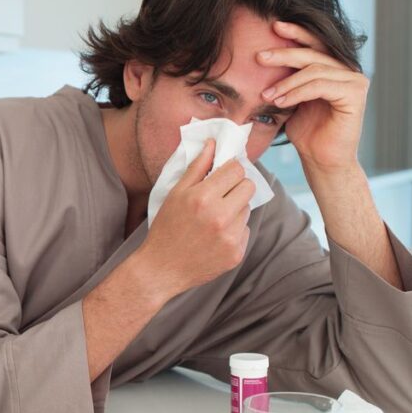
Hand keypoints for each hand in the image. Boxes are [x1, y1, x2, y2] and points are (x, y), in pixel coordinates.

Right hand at [135, 139, 254, 297]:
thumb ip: (197, 167)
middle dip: (237, 186)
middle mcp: (220, 217)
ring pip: (247, 209)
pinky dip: (233, 230)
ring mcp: (230, 237)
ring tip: (213, 219)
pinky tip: (215, 236)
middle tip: (221, 194)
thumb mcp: (175, 193)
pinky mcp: (236, 254)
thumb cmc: (166, 227)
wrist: (162, 268)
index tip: (223, 174)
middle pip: (249, 186)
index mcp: (203, 197)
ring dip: (235, 209)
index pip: (236, 169)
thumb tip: (212, 144)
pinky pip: (244, 230)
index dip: (230, 169)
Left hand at [256, 20, 368, 170]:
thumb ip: (288, 79)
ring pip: (314, 70)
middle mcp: (348, 71)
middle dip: (283, 54)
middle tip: (259, 57)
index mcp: (334, 69)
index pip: (315, 43)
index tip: (273, 26)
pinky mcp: (355, 94)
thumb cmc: (306, 132)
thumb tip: (265, 56)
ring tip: (266, 94)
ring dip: (285, 82)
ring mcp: (355, 81)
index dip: (296, 32)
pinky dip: (296, 92)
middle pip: (313, 53)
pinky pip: (320, 85)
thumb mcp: (292, 99)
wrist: (321, 160)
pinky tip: (280, 101)